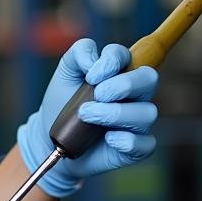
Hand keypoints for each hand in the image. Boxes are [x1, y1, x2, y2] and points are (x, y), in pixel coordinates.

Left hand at [17, 39, 158, 197]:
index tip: (90, 76)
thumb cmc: (62, 103)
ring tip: (87, 116)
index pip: (127, 55)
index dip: (112, 61)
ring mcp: (138, 121)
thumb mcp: (65, 73)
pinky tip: (107, 139)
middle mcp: (134, 94)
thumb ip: (79, 53)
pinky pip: (146, 143)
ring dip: (116, 114)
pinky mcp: (136, 147)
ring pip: (148, 112)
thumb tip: (95, 59)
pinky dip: (126, 141)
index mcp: (119, 72)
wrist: (52, 138)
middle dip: (123, 85)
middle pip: (149, 78)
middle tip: (97, 95)